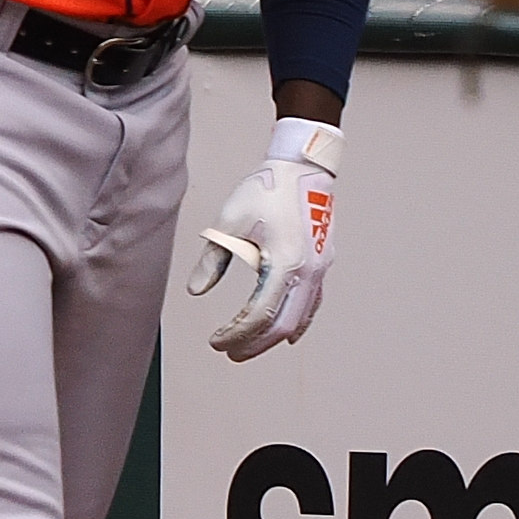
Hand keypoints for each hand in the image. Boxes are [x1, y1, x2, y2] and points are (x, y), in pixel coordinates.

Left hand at [190, 116, 343, 359]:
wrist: (303, 166)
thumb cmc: (266, 188)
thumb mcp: (230, 221)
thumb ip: (213, 259)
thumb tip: (195, 290)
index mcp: (285, 261)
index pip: (259, 313)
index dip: (236, 333)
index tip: (215, 341)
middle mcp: (308, 271)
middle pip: (282, 325)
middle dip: (254, 344)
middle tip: (229, 353)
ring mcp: (319, 269)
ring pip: (299, 318)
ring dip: (273, 337)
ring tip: (247, 347)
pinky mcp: (322, 263)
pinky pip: (311, 304)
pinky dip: (296, 322)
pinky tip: (283, 333)